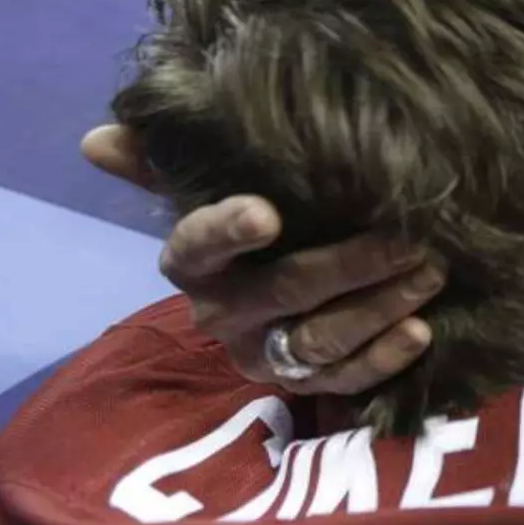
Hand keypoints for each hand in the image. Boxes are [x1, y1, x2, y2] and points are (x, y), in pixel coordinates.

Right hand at [81, 124, 440, 393]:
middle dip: (347, 265)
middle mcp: (223, 314)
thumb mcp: (210, 188)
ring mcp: (264, 354)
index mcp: (193, 264)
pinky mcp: (305, 386)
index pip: (196, 246)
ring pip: (319, 339)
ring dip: (378, 308)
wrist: (281, 290)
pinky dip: (384, 358)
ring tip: (430, 273)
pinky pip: (343, 381)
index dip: (226, 230)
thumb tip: (94, 139)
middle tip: (408, 238)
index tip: (266, 211)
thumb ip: (161, 163)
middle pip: (282, 292)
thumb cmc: (255, 222)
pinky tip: (420, 331)